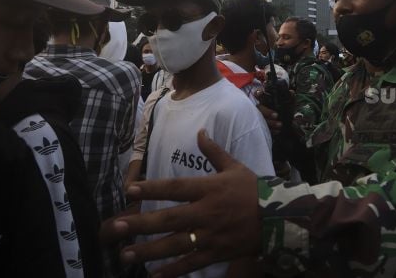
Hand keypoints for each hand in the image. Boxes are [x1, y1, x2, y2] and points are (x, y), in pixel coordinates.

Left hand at [100, 130, 261, 277]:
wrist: (281, 218)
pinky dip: (172, 270)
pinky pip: (191, 263)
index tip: (130, 190)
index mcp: (209, 188)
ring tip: (124, 256)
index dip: (152, 188)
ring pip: (175, 244)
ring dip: (148, 251)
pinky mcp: (217, 253)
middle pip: (169, 218)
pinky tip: (153, 275)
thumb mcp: (235, 167)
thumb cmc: (255, 190)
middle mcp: (206, 212)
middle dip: (141, 224)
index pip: (175, 187)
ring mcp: (211, 235)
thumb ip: (214, 152)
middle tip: (115, 228)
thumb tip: (200, 132)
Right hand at [255, 89, 295, 135]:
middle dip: (267, 112)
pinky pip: (265, 128)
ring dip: (270, 122)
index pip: (258, 94)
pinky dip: (272, 130)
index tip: (260, 93)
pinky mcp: (262, 126)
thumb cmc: (285, 111)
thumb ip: (290, 98)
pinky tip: (278, 130)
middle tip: (276, 115)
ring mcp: (260, 117)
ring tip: (280, 124)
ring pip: (261, 119)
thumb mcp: (288, 104)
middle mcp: (261, 107)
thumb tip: (291, 92)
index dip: (258, 92)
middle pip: (259, 108)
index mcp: (265, 100)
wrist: (287, 125)